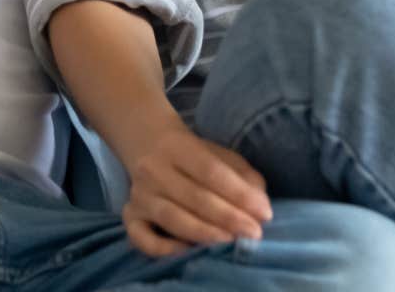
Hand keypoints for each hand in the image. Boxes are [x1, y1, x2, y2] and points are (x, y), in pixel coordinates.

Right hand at [121, 127, 273, 256]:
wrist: (147, 144)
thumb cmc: (193, 155)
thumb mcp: (220, 154)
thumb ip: (243, 176)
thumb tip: (260, 206)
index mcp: (178, 146)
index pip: (211, 171)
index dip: (239, 194)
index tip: (264, 213)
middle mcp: (153, 169)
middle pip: (194, 196)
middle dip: (228, 218)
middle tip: (254, 233)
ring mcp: (139, 194)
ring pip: (172, 218)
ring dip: (204, 233)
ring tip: (230, 242)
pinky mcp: (129, 216)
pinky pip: (142, 238)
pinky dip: (165, 249)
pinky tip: (190, 251)